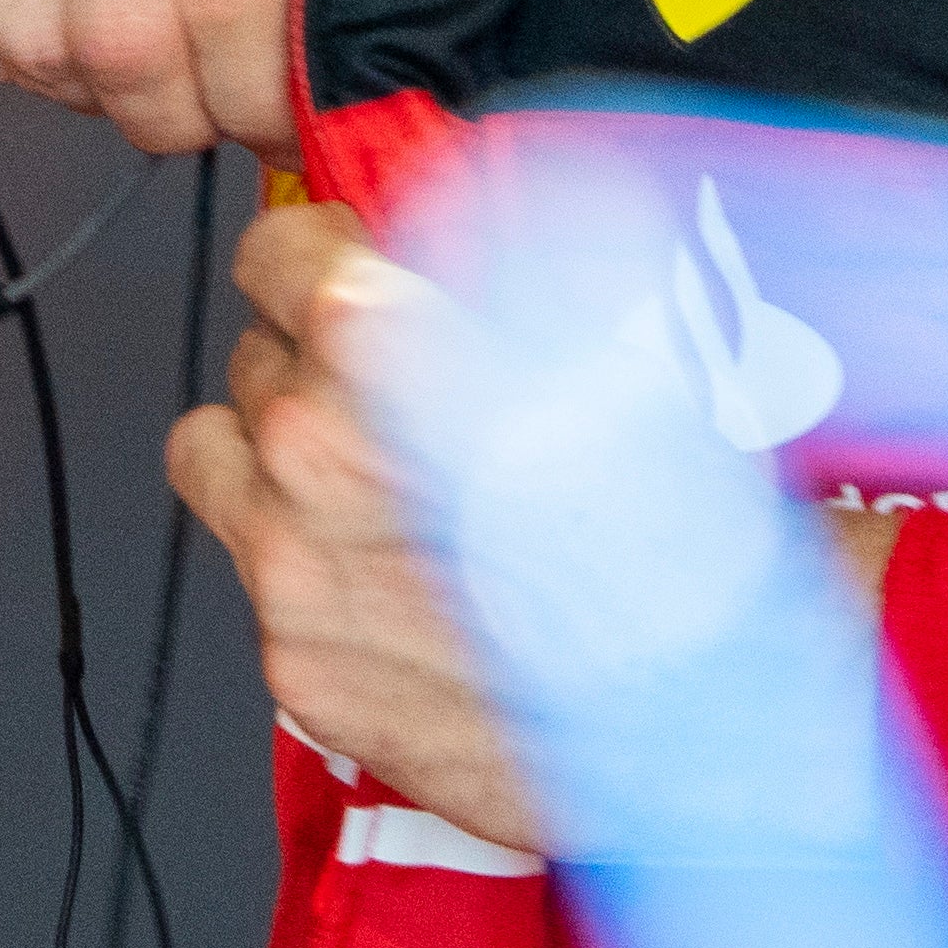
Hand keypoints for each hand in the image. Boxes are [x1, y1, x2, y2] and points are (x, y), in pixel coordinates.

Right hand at [0, 0, 361, 153]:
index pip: (234, 2)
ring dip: (74, 86)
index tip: (258, 120)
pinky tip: (27, 1)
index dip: (251, 103)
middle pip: (123, 43)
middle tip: (180, 108)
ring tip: (104, 47)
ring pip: (27, 43)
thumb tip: (347, 55)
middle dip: (164, 116)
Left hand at [165, 207, 915, 857]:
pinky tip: (408, 590)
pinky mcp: (299, 667)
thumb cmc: (683, 532)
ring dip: (281, 466)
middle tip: (404, 409)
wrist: (725, 709)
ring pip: (223, 463)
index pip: (272, 250)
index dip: (319, 261)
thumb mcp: (596, 337)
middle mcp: (310, 450)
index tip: (344, 279)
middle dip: (320, 374)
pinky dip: (319, 575)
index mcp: (375, 342)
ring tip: (379, 495)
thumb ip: (478, 277)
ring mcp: (291, 566)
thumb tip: (428, 238)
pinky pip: (264, 582)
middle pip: (256, 360)